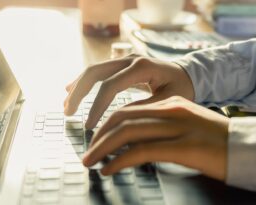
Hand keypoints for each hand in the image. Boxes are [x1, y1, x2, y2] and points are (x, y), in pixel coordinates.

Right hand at [64, 56, 194, 128]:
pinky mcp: (122, 64)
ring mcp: (125, 59)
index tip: (89, 126)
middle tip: (68, 113)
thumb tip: (116, 123)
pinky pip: (99, 70)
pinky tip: (72, 89)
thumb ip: (144, 109)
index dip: (96, 107)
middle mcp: (130, 59)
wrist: (187, 74)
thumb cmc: (182, 88)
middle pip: (95, 72)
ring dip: (78, 87)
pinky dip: (84, 81)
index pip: (110, 86)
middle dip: (79, 93)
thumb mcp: (168, 101)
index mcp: (142, 67)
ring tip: (67, 105)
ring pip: (94, 69)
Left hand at [82, 96, 228, 180]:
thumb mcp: (189, 125)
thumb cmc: (220, 141)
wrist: (249, 147)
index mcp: (172, 104)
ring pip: (127, 132)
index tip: (97, 139)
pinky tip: (109, 169)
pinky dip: (119, 161)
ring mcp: (177, 127)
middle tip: (87, 152)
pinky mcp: (182, 147)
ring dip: (102, 148)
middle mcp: (171, 110)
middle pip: (122, 117)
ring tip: (91, 162)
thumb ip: (165, 127)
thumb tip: (139, 140)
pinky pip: (141, 151)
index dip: (107, 124)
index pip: (129, 109)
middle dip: (99, 135)